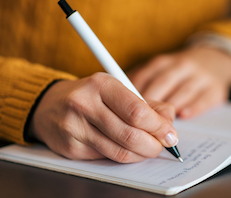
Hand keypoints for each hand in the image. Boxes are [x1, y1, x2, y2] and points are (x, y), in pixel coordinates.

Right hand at [28, 73, 176, 162]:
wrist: (50, 105)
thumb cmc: (89, 95)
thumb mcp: (115, 89)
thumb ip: (145, 103)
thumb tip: (168, 119)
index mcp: (101, 84)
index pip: (136, 110)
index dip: (158, 126)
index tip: (170, 133)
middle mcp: (85, 104)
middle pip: (130, 134)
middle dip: (153, 144)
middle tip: (162, 145)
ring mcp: (75, 127)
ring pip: (120, 151)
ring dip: (141, 154)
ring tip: (148, 148)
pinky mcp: (71, 147)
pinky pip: (106, 158)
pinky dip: (124, 156)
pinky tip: (128, 149)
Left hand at [128, 47, 230, 117]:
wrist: (212, 61)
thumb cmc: (177, 71)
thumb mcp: (159, 70)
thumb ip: (141, 82)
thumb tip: (120, 99)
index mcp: (162, 63)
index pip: (144, 77)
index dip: (134, 94)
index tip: (125, 109)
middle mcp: (180, 66)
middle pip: (162, 84)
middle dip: (150, 103)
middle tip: (140, 121)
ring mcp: (199, 76)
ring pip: (182, 91)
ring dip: (170, 108)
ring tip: (159, 124)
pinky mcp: (215, 88)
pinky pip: (204, 99)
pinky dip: (193, 108)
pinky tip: (183, 115)